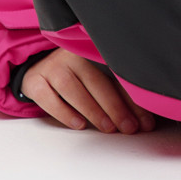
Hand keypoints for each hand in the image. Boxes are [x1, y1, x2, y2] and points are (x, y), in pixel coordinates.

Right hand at [21, 48, 156, 133]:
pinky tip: (79, 124)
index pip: (117, 76)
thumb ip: (117, 91)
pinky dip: (65, 113)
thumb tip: (145, 118)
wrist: (38, 69)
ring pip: (74, 89)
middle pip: (97, 81)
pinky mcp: (35, 81)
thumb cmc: (76, 76)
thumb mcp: (96, 75)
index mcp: (93, 51)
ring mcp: (52, 67)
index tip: (145, 120)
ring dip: (93, 110)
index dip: (132, 99)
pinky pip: (49, 98)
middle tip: (130, 127)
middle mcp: (73, 55)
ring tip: (109, 128)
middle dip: (116, 107)